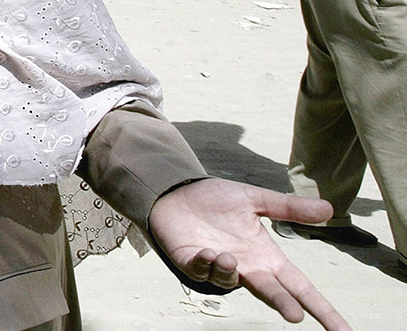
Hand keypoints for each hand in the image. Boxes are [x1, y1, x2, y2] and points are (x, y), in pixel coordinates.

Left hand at [149, 178, 350, 329]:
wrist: (177, 191)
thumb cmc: (217, 200)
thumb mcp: (255, 199)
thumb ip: (289, 208)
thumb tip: (329, 209)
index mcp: (266, 256)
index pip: (300, 287)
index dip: (322, 309)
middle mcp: (246, 267)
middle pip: (272, 293)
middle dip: (284, 304)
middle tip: (296, 315)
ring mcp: (219, 268)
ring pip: (231, 282)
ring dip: (231, 273)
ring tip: (229, 257)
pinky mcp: (193, 262)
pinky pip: (202, 271)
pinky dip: (207, 263)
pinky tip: (208, 252)